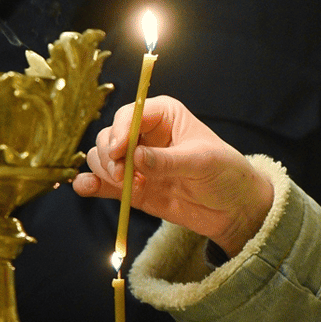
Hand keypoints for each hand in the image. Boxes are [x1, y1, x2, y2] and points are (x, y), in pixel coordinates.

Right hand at [74, 96, 273, 256]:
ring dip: (104, 172)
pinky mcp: (131, 186)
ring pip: (100, 158)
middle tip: (123, 176)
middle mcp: (145, 134)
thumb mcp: (202, 163)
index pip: (130, 114)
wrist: (234, 207)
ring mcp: (135, 161)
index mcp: (164, 115)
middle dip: (109, 155)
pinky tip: (86, 188)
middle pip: (108, 136)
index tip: (119, 152)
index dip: (120, 131)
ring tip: (130, 187)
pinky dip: (90, 184)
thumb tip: (134, 158)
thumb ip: (167, 161)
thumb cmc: (226, 173)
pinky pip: (101, 182)